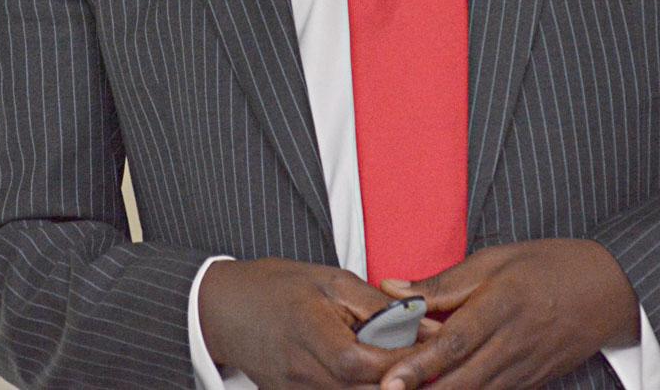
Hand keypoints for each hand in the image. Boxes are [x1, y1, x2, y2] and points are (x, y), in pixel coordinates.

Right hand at [197, 257, 430, 387]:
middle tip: (430, 366)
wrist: (226, 309)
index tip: (433, 350)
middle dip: (401, 383)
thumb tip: (425, 324)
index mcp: (310, 333)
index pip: (363, 363)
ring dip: (384, 388)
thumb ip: (377, 306)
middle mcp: (302, 374)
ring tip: (410, 372)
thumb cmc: (280, 286)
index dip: (401, 362)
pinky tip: (377, 379)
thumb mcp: (331, 280)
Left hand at [377, 238, 638, 388]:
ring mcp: (521, 370)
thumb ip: (444, 282)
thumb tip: (393, 290)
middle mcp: (510, 344)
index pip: (454, 342)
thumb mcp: (496, 259)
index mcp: (501, 305)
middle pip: (459, 381)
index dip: (419, 364)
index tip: (389, 379)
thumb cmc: (548, 266)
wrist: (606, 291)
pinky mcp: (528, 384)